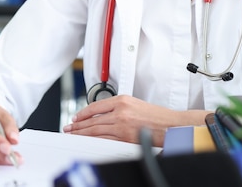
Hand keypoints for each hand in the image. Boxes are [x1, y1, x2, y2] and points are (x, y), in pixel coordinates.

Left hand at [63, 95, 208, 146]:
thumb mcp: (135, 104)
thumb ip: (119, 108)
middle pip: (93, 119)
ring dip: (82, 133)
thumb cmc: (157, 117)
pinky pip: (105, 139)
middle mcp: (121, 111)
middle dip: (78, 125)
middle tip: (69, 127)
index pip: (95, 106)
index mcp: (122, 100)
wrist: (172, 125)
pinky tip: (87, 141)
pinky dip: (94, 140)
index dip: (83, 113)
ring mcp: (122, 125)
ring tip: (74, 135)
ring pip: (96, 130)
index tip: (76, 117)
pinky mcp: (126, 137)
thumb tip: (102, 115)